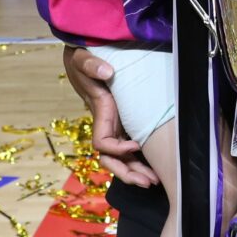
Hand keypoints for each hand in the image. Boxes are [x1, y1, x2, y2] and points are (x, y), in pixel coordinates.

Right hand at [63, 46, 157, 186]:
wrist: (84, 53)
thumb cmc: (82, 56)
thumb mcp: (82, 57)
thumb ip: (91, 64)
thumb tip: (105, 72)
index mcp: (99, 113)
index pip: (102, 143)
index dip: (117, 149)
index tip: (135, 144)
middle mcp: (105, 123)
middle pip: (110, 159)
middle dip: (127, 172)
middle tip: (148, 182)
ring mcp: (114, 124)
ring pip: (120, 157)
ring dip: (135, 171)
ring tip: (154, 181)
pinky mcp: (123, 120)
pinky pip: (129, 145)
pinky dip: (140, 158)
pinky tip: (154, 165)